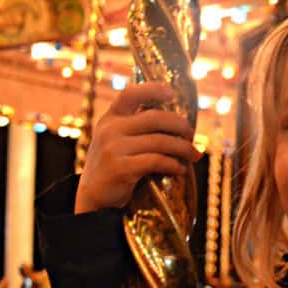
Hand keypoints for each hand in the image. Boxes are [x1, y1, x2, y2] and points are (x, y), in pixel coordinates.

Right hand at [75, 82, 200, 213]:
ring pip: (160, 141)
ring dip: (183, 148)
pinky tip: (181, 169)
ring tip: (194, 155)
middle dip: (180, 126)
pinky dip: (173, 165)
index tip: (173, 94)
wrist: (93, 197)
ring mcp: (113, 148)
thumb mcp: (117, 140)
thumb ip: (137, 128)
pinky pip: (156, 161)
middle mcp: (110, 129)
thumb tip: (180, 123)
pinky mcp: (120, 168)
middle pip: (155, 118)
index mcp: (110, 118)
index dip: (153, 90)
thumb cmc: (115, 165)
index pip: (130, 94)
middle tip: (192, 135)